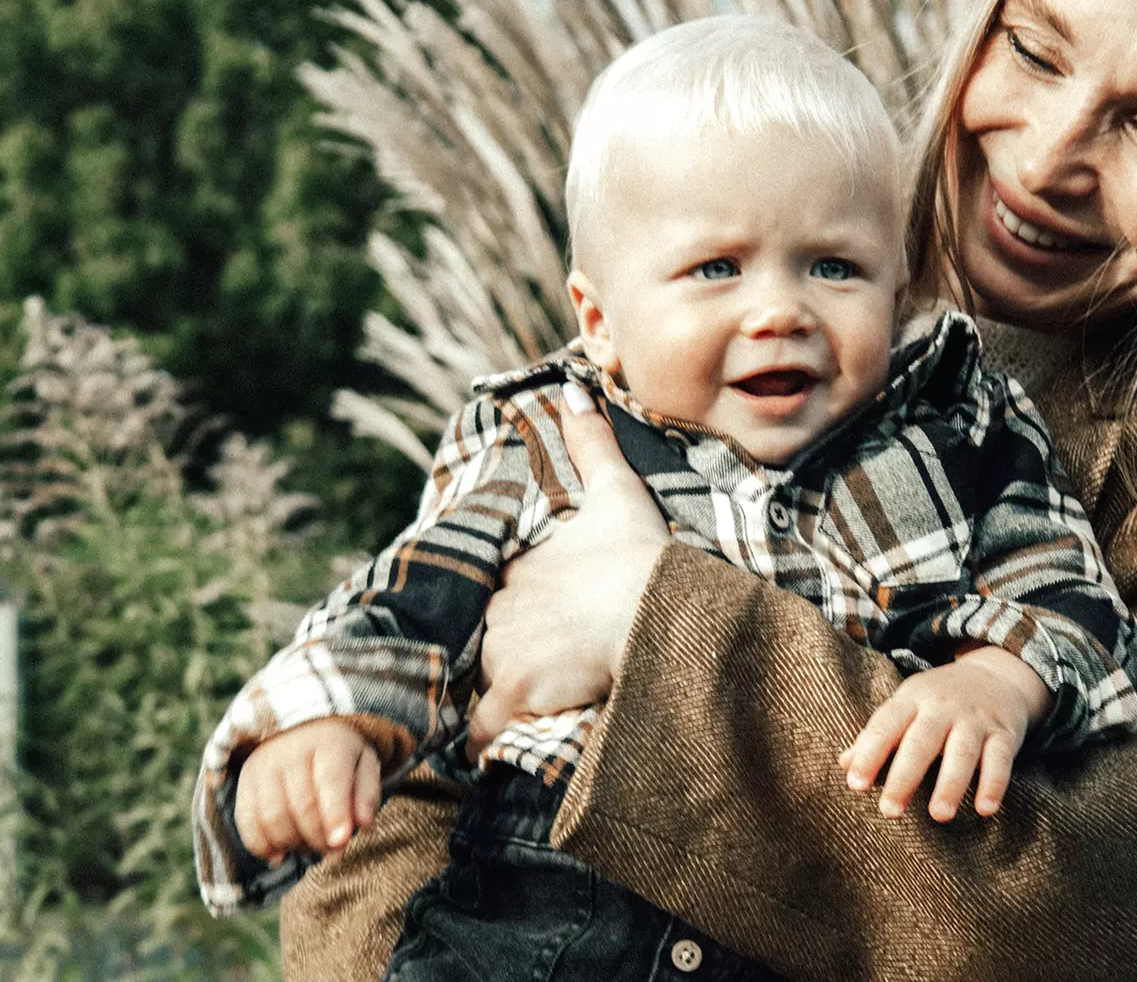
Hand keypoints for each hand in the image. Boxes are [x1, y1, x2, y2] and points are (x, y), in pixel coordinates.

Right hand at [234, 717, 379, 865]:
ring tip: (310, 848)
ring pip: (272, 817)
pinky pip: (247, 822)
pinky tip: (280, 854)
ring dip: (293, 844)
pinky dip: (262, 846)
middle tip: (333, 852)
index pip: (331, 780)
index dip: (335, 814)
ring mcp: (263, 767)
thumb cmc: (339, 756)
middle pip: (301, 805)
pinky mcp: (245, 784)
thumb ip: (367, 795)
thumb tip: (364, 824)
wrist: (301, 730)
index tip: (341, 842)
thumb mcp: (364, 765)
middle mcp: (291, 751)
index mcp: (329, 742)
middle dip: (318, 837)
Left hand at [466, 382, 671, 759]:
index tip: (526, 634)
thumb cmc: (643, 556)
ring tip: (512, 718)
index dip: (507, 619)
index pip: (490, 601)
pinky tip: (499, 749)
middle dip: (492, 665)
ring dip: (490, 704)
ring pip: (476, 690)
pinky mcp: (516, 693)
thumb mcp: (618, 492)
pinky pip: (483, 732)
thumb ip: (591, 442)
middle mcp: (497, 610)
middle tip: (519, 681)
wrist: (661, 608)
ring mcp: (502, 652)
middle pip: (478, 648)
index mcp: (515, 570)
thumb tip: (572, 387)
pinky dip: (488, 742)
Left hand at [837, 645, 1049, 820]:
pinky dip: (994, 784)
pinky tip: (985, 809)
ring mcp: (975, 719)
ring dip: (950, 784)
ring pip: (962, 752)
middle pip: (921, 741)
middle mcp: (943, 707)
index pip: (886, 725)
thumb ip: (878, 736)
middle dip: (905, 776)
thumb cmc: (938, 702)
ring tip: (938, 816)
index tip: (855, 784)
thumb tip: (844, 765)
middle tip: (890, 811)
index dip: (869, 753)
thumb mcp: (907, 708)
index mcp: (912, 699)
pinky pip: (1000, 759)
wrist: (995, 675)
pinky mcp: (1004, 733)